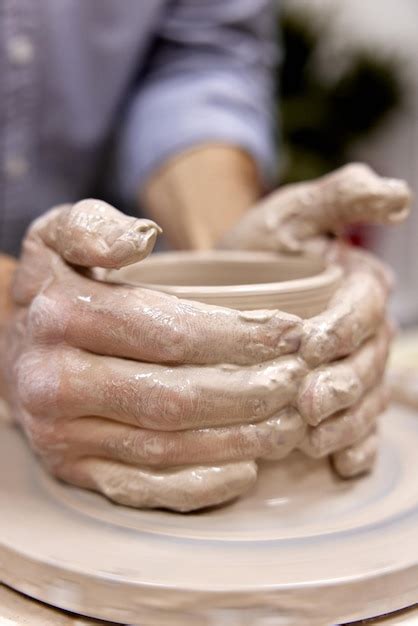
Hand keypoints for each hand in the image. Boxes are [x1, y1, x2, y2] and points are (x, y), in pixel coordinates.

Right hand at [1, 199, 319, 511]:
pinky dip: (199, 487)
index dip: (239, 336)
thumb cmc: (58, 288)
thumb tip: (141, 238)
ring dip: (238, 441)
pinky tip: (245, 470)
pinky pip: (141, 490)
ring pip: (165, 449)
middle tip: (298, 381)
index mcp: (60, 316)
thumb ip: (93, 226)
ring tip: (288, 424)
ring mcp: (60, 436)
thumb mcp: (59, 238)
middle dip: (249, 393)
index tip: (291, 333)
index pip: (169, 331)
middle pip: (173, 398)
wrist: (15, 351)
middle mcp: (54, 382)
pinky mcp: (71, 472)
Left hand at [221, 163, 410, 476]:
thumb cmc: (261, 244)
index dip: (344, 329)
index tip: (310, 346)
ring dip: (346, 423)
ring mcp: (351, 366)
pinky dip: (355, 445)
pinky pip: (357, 425)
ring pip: (365, 400)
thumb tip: (398, 197)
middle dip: (343, 386)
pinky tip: (342, 464)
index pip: (364, 311)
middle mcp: (364, 330)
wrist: (231, 278)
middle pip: (367, 363)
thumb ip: (341, 197)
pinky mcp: (332, 393)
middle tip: (309, 403)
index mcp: (360, 286)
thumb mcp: (293, 211)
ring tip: (314, 439)